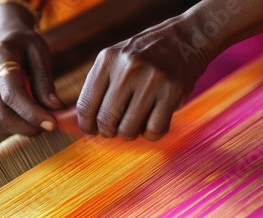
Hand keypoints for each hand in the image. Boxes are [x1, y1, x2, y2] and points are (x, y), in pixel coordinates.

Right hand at [0, 4, 61, 135]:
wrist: (2, 35)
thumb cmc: (25, 42)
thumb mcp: (40, 53)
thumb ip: (44, 81)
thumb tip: (53, 108)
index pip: (11, 92)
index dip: (31, 112)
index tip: (52, 123)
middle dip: (25, 126)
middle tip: (47, 126)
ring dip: (19, 128)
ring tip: (39, 121)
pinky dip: (13, 125)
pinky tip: (27, 117)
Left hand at [77, 18, 207, 140]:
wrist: (185, 39)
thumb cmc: (143, 57)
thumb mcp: (115, 62)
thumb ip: (97, 88)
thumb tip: (77, 124)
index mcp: (107, 60)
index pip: (85, 106)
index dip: (86, 126)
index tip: (92, 131)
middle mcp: (127, 68)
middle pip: (106, 121)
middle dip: (108, 132)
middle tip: (115, 129)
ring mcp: (151, 79)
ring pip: (129, 130)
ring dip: (130, 133)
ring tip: (135, 123)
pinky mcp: (172, 92)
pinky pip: (154, 130)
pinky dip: (151, 133)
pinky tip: (152, 121)